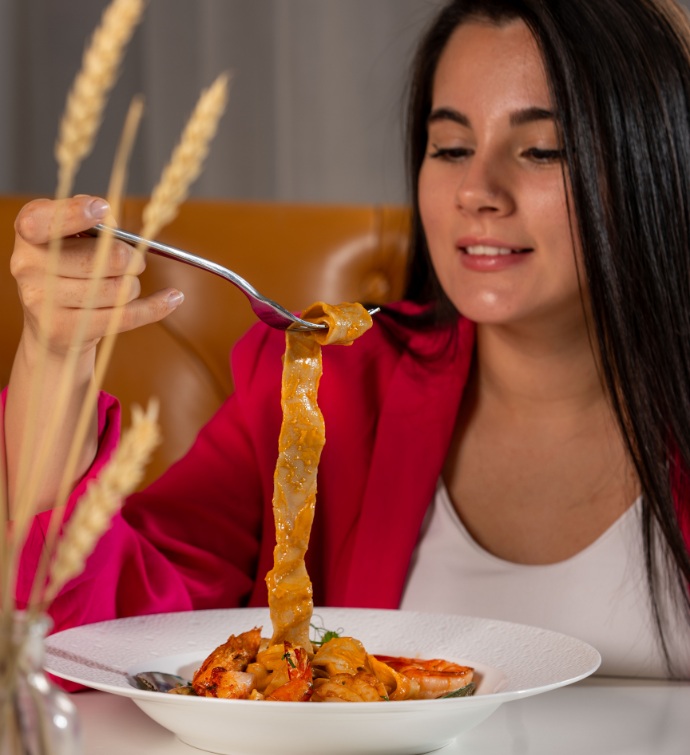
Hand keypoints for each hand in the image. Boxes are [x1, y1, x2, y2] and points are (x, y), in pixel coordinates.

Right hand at [11, 195, 184, 357]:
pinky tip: (172, 298)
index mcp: (30, 234)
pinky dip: (155, 306)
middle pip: (101, 259)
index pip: (43, 220)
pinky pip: (124, 317)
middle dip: (130, 259)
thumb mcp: (74, 239)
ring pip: (116, 290)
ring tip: (124, 284)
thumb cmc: (70, 270)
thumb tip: (111, 220)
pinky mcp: (64, 330)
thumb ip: (95, 225)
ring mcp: (42, 301)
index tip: (102, 210)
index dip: (74, 214)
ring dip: (132, 286)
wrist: (51, 324)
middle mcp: (28, 265)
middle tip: (135, 261)